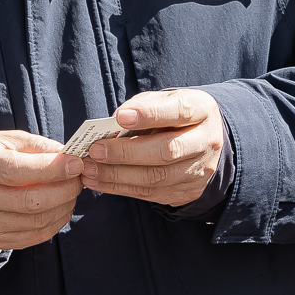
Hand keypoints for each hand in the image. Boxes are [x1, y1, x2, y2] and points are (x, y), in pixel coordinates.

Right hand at [0, 129, 83, 251]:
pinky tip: (60, 207)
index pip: (15, 171)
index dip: (51, 169)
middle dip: (64, 190)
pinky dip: (54, 223)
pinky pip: (33, 236)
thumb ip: (36, 146)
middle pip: (29, 201)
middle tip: (79, 178)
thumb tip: (68, 156)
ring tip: (71, 191)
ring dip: (63, 206)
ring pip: (35, 221)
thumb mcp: (4, 141)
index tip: (75, 163)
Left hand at [78, 89, 224, 208]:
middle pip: (167, 151)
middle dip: (126, 152)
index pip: (179, 112)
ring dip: (117, 175)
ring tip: (89, 169)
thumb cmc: (176, 117)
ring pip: (156, 178)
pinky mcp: (185, 192)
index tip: (120, 117)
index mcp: (202, 111)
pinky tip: (97, 180)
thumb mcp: (167, 101)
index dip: (150, 115)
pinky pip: (149, 193)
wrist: (205, 144)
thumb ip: (144, 105)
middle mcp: (206, 142)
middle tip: (96, 150)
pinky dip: (119, 187)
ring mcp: (198, 171)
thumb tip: (117, 120)